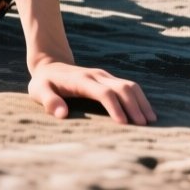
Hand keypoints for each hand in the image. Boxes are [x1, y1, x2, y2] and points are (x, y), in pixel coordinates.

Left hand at [28, 60, 155, 124]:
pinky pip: (129, 86)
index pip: (103, 92)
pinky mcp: (109, 79)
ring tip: (151, 120)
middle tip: (143, 126)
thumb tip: (61, 114)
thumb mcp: (38, 90)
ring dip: (141, 101)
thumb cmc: (44, 83)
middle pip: (121, 87)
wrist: (50, 64)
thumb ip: (49, 101)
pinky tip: (146, 112)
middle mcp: (96, 75)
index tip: (123, 123)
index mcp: (81, 80)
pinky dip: (140, 98)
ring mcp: (104, 75)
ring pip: (129, 85)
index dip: (114, 106)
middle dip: (134, 106)